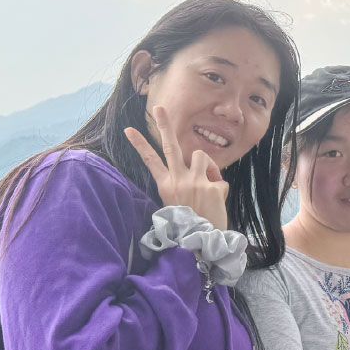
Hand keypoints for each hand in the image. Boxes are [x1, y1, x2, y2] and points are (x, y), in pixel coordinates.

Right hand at [123, 104, 231, 230]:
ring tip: (205, 184)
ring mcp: (194, 182)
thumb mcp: (177, 201)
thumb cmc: (189, 221)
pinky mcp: (211, 187)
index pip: (150, 160)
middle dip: (164, 125)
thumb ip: (183, 181)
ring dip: (205, 165)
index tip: (128, 129)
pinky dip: (220, 188)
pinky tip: (216, 202)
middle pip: (170, 145)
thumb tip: (198, 165)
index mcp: (165, 185)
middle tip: (159, 107)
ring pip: (201, 155)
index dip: (140, 144)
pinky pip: (219, 179)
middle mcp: (177, 180)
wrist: (200, 242)